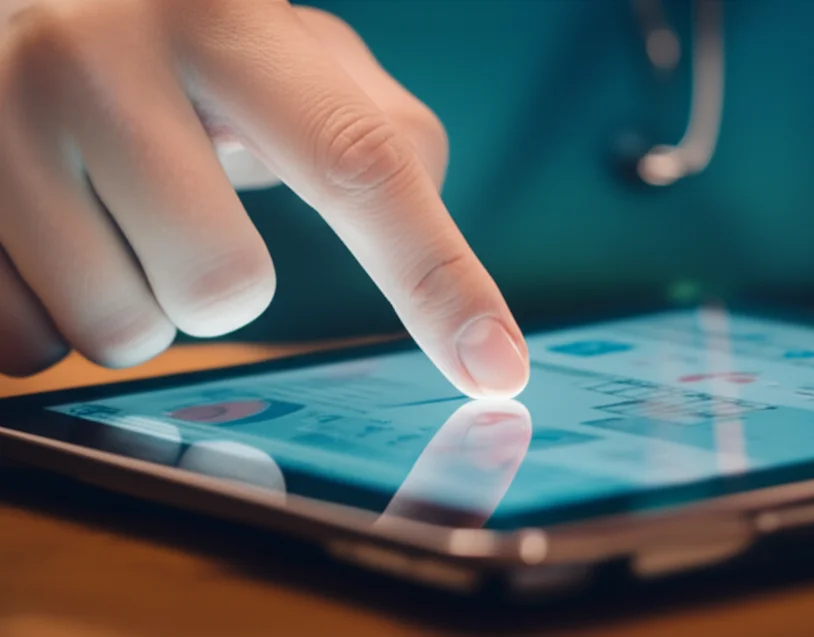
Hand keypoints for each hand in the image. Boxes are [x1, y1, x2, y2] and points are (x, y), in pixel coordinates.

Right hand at [0, 1, 528, 397]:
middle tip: (183, 217)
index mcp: (224, 18)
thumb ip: (380, 135)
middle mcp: (96, 55)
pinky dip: (53, 317)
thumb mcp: (287, 56)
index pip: (358, 164)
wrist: (23, 7)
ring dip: (138, 303)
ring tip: (110, 218)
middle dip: (224, 284)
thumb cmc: (178, 43)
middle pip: (224, 288)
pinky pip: (23, 347)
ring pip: (121, 334)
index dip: (437, 278)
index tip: (498, 371)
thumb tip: (453, 289)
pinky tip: (43, 235)